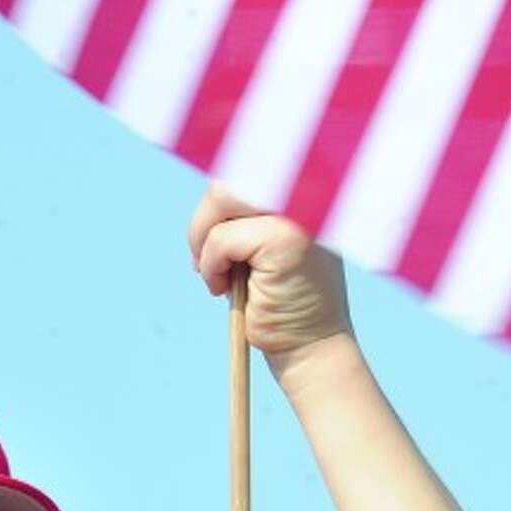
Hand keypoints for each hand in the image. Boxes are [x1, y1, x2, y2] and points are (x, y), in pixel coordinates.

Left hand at [187, 183, 350, 370]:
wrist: (309, 348)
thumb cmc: (281, 300)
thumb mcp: (262, 245)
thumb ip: (247, 212)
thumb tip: (213, 189)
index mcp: (306, 189)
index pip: (246, 163)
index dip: (218, 197)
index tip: (209, 235)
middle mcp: (307, 192)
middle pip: (230, 175)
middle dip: (204, 219)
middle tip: (201, 259)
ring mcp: (301, 211)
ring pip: (222, 197)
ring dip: (204, 239)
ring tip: (216, 275)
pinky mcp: (287, 237)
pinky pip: (222, 238)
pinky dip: (210, 265)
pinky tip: (223, 289)